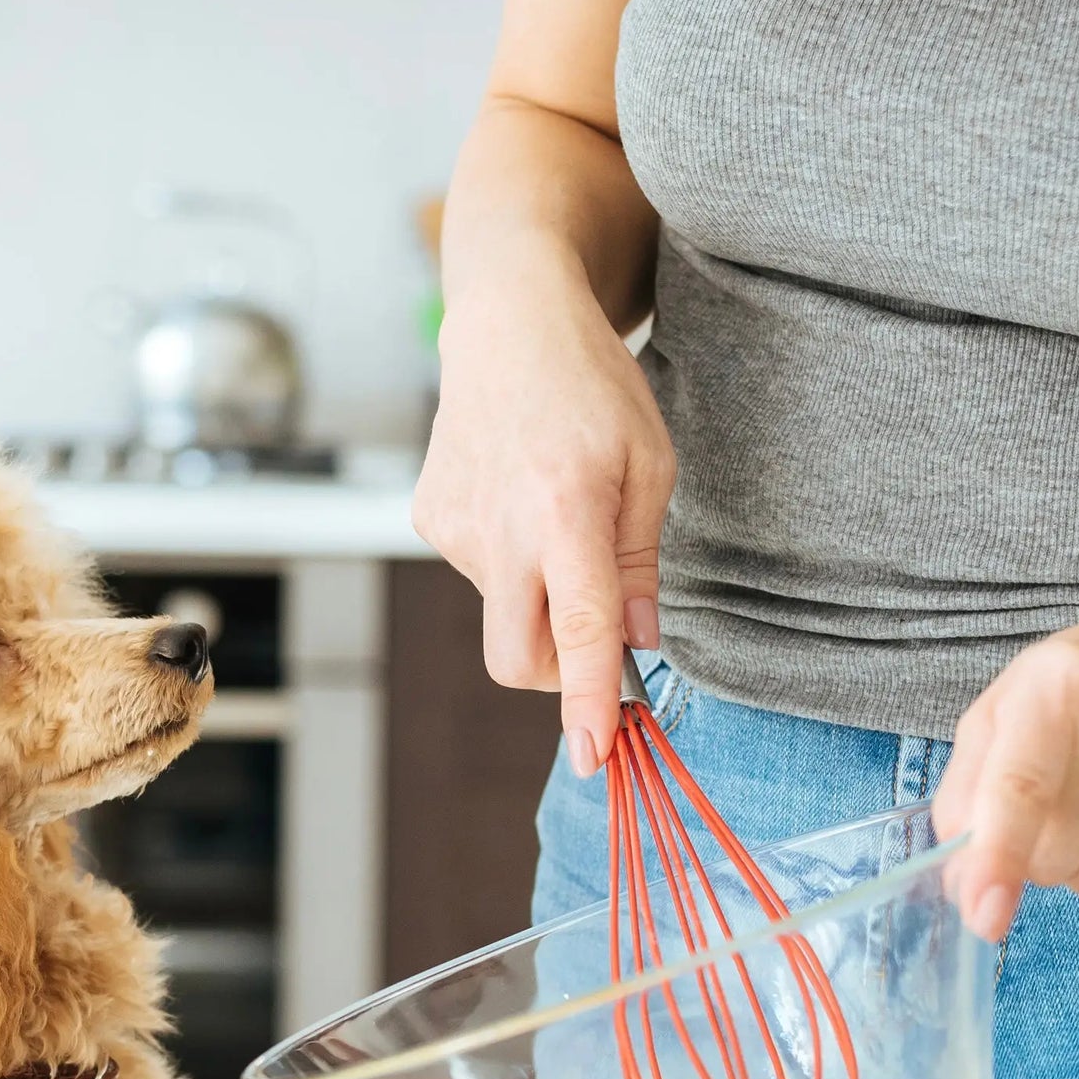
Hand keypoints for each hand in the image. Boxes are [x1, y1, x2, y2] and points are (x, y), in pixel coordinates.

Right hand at [413, 251, 675, 774]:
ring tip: (555, 509)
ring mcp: (454, 528)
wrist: (506, 322)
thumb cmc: (592, 386)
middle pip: (515, 659)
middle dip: (555, 675)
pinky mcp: (429, 521)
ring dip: (538, 592)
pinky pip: (480, 573)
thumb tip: (638, 642)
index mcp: (564, 509)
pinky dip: (510, 559)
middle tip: (596, 635)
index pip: (577, 628)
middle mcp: (498, 528)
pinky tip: (519, 496)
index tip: (595, 756)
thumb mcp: (649, 463)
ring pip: (503, 611)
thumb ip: (641, 560)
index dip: (587, 700)